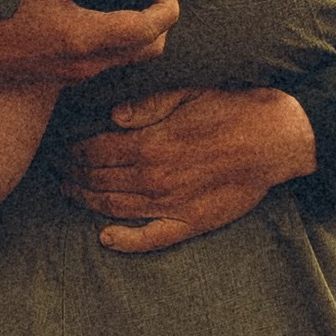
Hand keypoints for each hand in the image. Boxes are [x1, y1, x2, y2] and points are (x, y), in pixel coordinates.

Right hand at [0, 0, 178, 88]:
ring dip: (144, 34)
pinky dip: (122, 44)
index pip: (151, 27)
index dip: (169, 5)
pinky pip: (111, 65)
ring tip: (140, 3)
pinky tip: (111, 18)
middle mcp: (88, 62)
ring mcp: (79, 76)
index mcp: (85, 35)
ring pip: (132, 61)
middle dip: (164, 22)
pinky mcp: (69, 79)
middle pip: (152, 50)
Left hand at [56, 85, 317, 252]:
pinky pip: (151, 238)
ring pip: (115, 208)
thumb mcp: (188, 94)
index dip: (74, 152)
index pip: (96, 151)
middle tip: (59, 173)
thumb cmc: (233, 111)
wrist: (276, 138)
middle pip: (99, 180)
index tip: (63, 151)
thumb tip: (112, 118)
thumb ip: (147, 107)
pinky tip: (106, 238)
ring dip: (88, 202)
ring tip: (71, 195)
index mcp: (150, 143)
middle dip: (73, 176)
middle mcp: (154, 177)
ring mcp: (171, 203)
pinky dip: (125, 241)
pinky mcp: (191, 222)